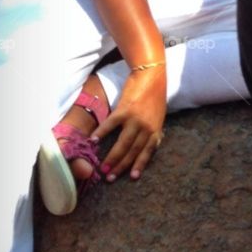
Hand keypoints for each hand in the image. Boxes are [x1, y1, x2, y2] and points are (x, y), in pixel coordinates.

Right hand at [92, 66, 166, 180]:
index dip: (139, 165)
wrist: (152, 74)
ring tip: (102, 168)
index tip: (132, 177)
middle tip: (109, 177)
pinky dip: (101, 133)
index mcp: (156, 129)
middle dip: (121, 167)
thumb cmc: (155, 94)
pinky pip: (111, 125)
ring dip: (112, 158)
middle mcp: (147, 127)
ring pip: (123, 144)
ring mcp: (135, 119)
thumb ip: (153, 130)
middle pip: (133, 152)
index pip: (147, 152)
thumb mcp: (158, 115)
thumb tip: (148, 145)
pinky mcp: (124, 110)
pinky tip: (93, 141)